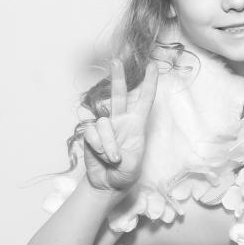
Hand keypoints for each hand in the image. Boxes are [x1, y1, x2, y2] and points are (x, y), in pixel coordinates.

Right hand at [83, 60, 158, 192]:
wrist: (108, 184)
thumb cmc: (126, 173)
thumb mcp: (132, 164)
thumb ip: (120, 150)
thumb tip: (104, 138)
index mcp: (137, 125)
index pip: (144, 100)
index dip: (149, 83)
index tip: (153, 66)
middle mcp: (120, 121)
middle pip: (118, 95)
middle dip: (117, 77)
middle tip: (115, 60)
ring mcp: (104, 127)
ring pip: (103, 124)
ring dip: (108, 145)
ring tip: (112, 158)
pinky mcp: (90, 134)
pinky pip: (92, 134)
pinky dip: (98, 147)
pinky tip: (101, 156)